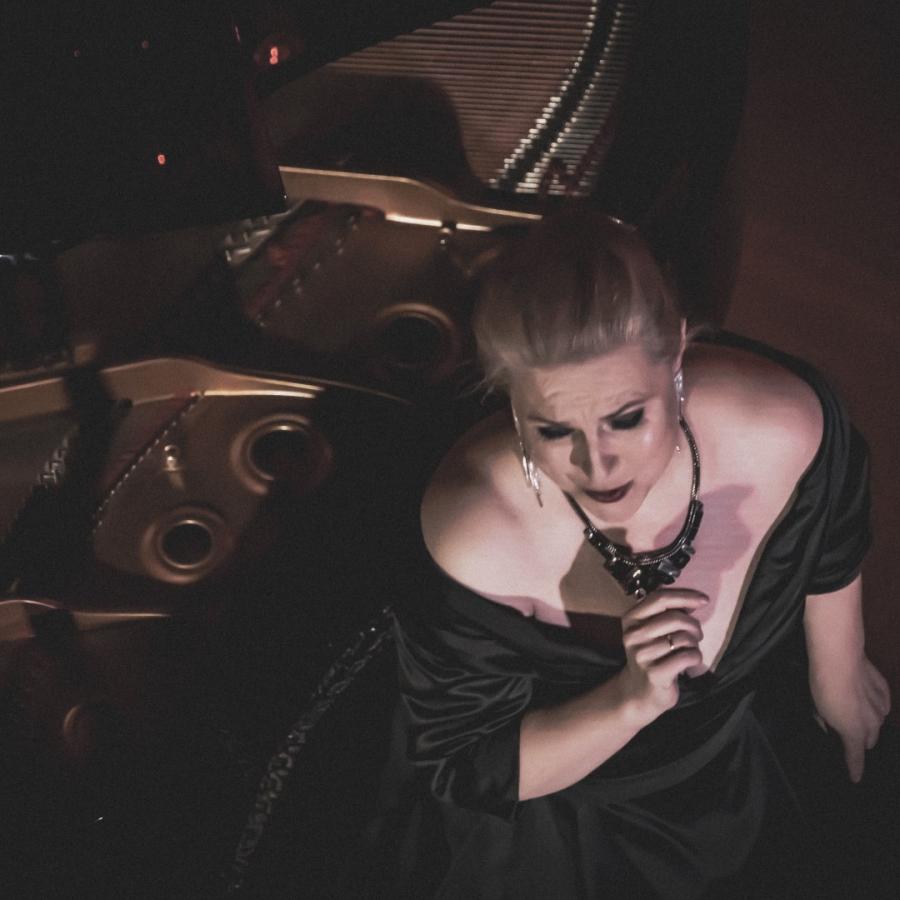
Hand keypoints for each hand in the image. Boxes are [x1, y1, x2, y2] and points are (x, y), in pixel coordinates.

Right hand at [617, 589, 708, 720]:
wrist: (639, 692)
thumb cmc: (652, 656)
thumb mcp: (652, 630)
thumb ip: (668, 613)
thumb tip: (695, 600)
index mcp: (630, 619)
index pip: (659, 598)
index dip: (685, 596)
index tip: (704, 600)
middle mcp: (632, 636)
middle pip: (674, 618)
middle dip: (693, 625)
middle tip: (697, 635)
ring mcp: (642, 656)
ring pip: (683, 638)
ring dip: (694, 644)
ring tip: (689, 650)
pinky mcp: (654, 674)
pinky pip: (687, 656)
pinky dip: (696, 657)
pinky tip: (690, 662)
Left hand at [809, 655, 890, 782]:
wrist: (839, 659)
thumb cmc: (823, 687)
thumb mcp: (816, 708)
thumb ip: (825, 722)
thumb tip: (829, 725)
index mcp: (854, 733)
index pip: (856, 758)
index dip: (855, 769)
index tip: (855, 778)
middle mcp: (873, 724)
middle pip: (869, 740)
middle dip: (859, 739)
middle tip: (844, 728)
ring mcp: (882, 707)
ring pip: (877, 722)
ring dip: (867, 720)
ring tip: (851, 706)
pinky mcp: (885, 691)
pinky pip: (881, 704)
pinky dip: (873, 703)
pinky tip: (862, 694)